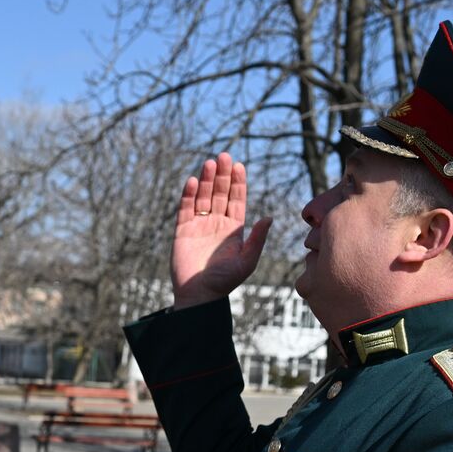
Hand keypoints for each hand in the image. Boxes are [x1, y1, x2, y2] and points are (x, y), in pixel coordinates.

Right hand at [171, 152, 271, 308]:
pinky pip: (185, 208)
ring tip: (209, 163)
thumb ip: (257, 239)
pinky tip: (193, 181)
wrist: (198, 295)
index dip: (238, 183)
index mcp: (233, 229)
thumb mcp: (246, 261)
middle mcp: (216, 223)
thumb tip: (269, 217)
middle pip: (220, 193)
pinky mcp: (183, 230)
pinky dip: (189, 195)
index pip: (236, 199)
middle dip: (222, 175)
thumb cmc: (224, 282)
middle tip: (224, 156)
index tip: (239, 166)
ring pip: (203, 196)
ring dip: (206, 180)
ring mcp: (199, 225)